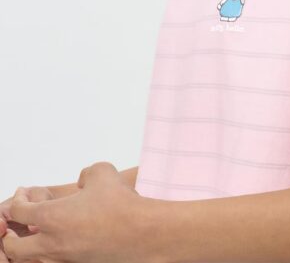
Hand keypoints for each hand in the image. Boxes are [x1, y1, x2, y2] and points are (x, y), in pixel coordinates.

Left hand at [2, 162, 152, 262]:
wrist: (141, 232)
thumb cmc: (120, 202)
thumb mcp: (101, 171)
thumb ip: (85, 173)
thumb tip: (82, 183)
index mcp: (51, 217)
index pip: (19, 211)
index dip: (18, 201)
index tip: (24, 195)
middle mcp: (52, 242)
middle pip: (13, 247)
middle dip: (9, 235)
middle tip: (15, 225)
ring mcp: (63, 259)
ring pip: (31, 260)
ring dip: (28, 248)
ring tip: (38, 235)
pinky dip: (49, 255)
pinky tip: (62, 241)